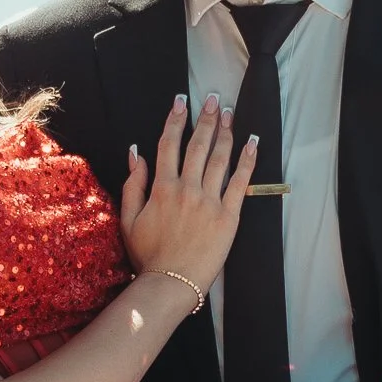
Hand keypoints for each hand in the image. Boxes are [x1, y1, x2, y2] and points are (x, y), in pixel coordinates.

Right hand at [120, 94, 255, 299]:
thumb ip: (132, 184)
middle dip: (206, 119)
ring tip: (230, 113)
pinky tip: (252, 142)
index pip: (169, 145)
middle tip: (213, 99)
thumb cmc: (147, 255)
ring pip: (219, 158)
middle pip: (197, 146)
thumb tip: (135, 152)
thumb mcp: (128, 219)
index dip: (175, 120)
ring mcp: (209, 201)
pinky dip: (247, 160)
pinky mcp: (228, 216)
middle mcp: (187, 189)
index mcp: (162, 188)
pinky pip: (240, 182)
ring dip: (226, 132)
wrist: (170, 283)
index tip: (181, 102)